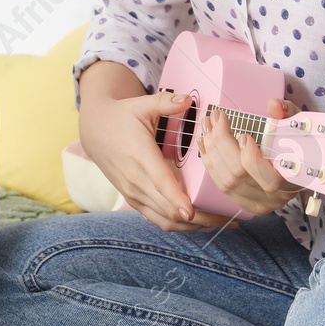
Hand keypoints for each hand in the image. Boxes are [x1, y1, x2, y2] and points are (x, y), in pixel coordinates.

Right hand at [79, 90, 239, 231]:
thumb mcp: (141, 105)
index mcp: (140, 155)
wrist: (95, 131)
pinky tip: (200, 222)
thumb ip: (165, 102)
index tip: (192, 212)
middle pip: (167, 208)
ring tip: (220, 222)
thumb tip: (188, 99)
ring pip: (164, 219)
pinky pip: (157, 219)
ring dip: (192, 226)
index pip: (159, 182)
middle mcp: (135, 180)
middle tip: (229, 219)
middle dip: (199, 217)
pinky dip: (179, 225)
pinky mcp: (133, 200)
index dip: (176, 199)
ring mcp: (133, 193)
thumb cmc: (122, 116)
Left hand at [196, 98, 306, 215]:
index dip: (252, 159)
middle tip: (216, 117)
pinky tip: (205, 142)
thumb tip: (274, 104)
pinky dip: (210, 161)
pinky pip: (220, 183)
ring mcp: (255, 202)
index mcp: (292, 182)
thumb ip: (288, 114)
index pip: (270, 180)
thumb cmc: (300, 147)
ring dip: (211, 150)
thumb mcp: (299, 127)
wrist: (298, 170)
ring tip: (207, 125)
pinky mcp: (241, 201)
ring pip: (225, 180)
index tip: (244, 135)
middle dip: (222, 144)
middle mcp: (273, 198)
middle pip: (239, 176)